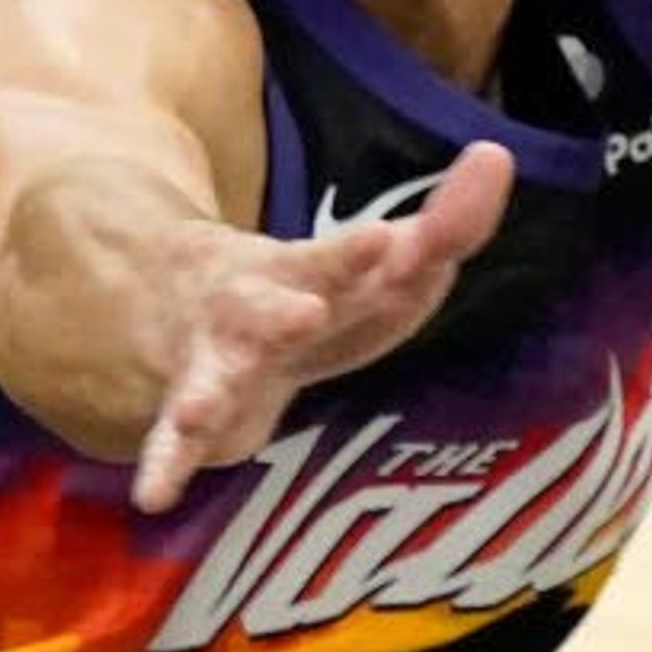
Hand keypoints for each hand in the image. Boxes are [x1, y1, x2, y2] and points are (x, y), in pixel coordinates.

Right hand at [133, 140, 516, 512]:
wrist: (196, 301)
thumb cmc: (319, 287)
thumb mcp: (383, 260)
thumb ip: (448, 223)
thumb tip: (497, 156)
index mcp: (313, 272)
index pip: (349, 262)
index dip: (368, 254)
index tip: (392, 239)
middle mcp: (261, 307)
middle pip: (273, 305)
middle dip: (289, 307)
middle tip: (310, 312)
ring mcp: (219, 357)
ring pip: (213, 371)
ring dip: (209, 391)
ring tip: (198, 413)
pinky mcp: (191, 407)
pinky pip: (172, 440)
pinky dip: (165, 463)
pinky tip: (155, 496)